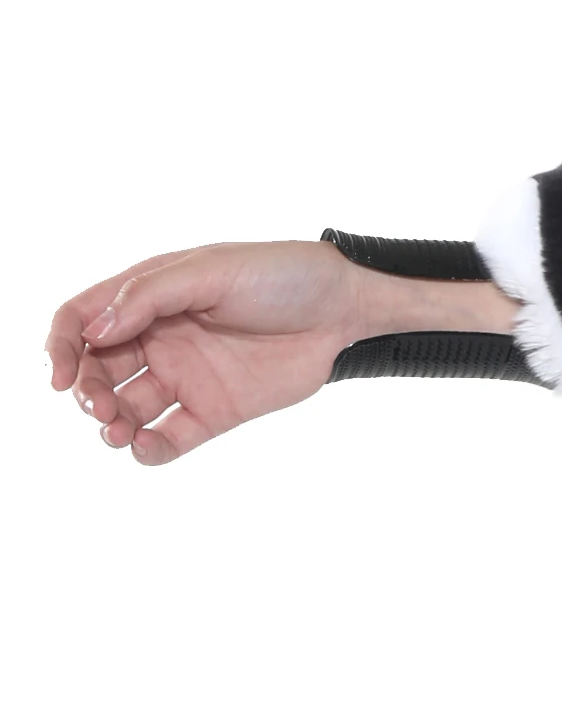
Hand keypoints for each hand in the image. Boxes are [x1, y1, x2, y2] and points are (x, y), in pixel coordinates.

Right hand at [45, 239, 381, 465]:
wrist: (344, 308)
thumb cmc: (280, 274)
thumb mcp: (212, 270)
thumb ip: (151, 296)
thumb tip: (95, 330)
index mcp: (148, 297)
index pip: (81, 321)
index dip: (60, 347)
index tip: (58, 377)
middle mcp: (159, 338)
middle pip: (96, 370)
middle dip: (86, 391)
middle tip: (99, 407)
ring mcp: (185, 376)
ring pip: (126, 408)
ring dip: (110, 424)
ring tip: (117, 432)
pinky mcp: (213, 411)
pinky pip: (168, 438)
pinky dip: (148, 450)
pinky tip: (145, 448)